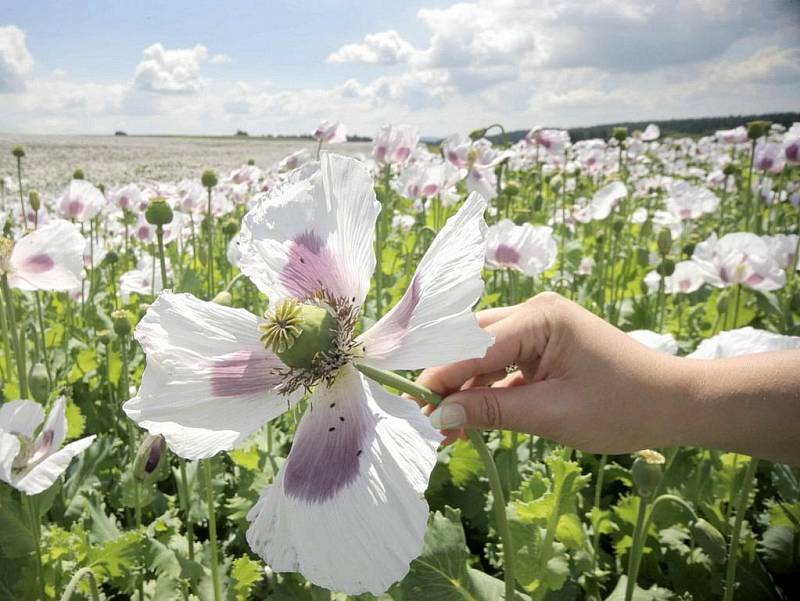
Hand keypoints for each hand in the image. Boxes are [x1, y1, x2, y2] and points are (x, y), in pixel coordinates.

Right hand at [418, 292, 688, 453]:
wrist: (674, 404)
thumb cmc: (622, 408)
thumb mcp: (552, 414)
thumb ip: (492, 410)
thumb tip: (440, 415)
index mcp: (541, 317)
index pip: (473, 346)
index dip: (441, 378)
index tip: (413, 409)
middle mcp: (534, 311)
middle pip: (471, 344)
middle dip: (448, 383)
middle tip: (428, 423)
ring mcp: (538, 326)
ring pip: (482, 355)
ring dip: (465, 390)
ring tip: (447, 431)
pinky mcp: (541, 344)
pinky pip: (502, 363)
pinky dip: (486, 390)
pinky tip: (470, 417)